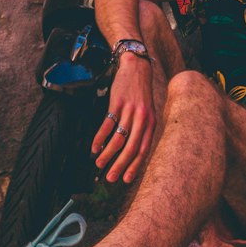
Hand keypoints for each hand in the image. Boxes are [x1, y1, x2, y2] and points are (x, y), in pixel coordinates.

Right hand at [91, 54, 155, 184]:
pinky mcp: (117, 102)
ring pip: (117, 138)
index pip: (143, 149)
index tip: (126, 179)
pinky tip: (94, 147)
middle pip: (130, 147)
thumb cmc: (141, 93)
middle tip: (110, 178)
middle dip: (119, 165)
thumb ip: (143, 130)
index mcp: (151, 123)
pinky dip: (99, 138)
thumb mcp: (147, 112)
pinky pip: (107, 124)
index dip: (135, 166)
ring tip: (99, 163)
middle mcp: (142, 118)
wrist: (137, 67)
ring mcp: (129, 110)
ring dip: (107, 154)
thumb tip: (134, 153)